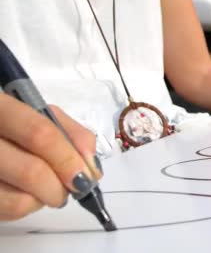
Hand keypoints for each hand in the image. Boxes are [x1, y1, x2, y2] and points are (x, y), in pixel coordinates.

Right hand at [0, 94, 99, 220]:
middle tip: (74, 187)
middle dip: (63, 186)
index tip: (87, 175)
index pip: (39, 135)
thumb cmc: (18, 125)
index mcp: (0, 109)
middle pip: (32, 172)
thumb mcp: (43, 115)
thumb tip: (91, 165)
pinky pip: (9, 211)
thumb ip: (72, 133)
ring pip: (20, 201)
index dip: (69, 159)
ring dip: (47, 199)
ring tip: (48, 187)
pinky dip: (29, 208)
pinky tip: (28, 193)